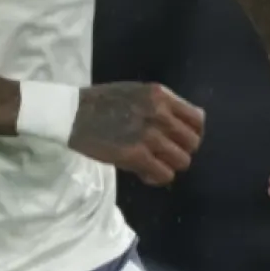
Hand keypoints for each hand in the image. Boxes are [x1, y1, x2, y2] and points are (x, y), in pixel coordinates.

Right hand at [69, 82, 204, 185]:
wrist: (72, 114)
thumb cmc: (102, 103)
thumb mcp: (137, 93)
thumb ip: (163, 105)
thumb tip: (195, 121)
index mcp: (160, 95)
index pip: (198, 119)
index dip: (192, 133)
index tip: (177, 139)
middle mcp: (159, 113)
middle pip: (193, 142)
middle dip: (180, 150)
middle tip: (162, 153)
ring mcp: (149, 135)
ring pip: (182, 161)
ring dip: (168, 165)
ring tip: (151, 163)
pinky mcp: (136, 155)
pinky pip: (165, 174)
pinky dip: (156, 177)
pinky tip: (142, 172)